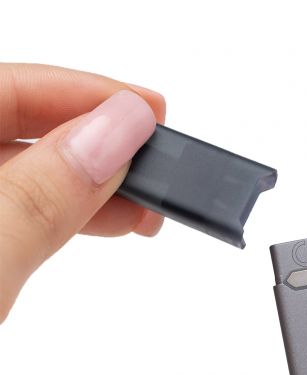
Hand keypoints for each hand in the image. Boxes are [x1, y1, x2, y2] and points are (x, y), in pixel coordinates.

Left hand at [0, 63, 165, 322]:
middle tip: (161, 167)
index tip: (152, 115)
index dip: (84, 95)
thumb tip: (115, 133)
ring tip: (146, 207)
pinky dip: (67, 216)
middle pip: (18, 131)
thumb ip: (40, 196)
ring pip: (24, 178)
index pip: (4, 90)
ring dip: (93, 187)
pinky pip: (21, 214)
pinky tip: (101, 221)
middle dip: (99, 146)